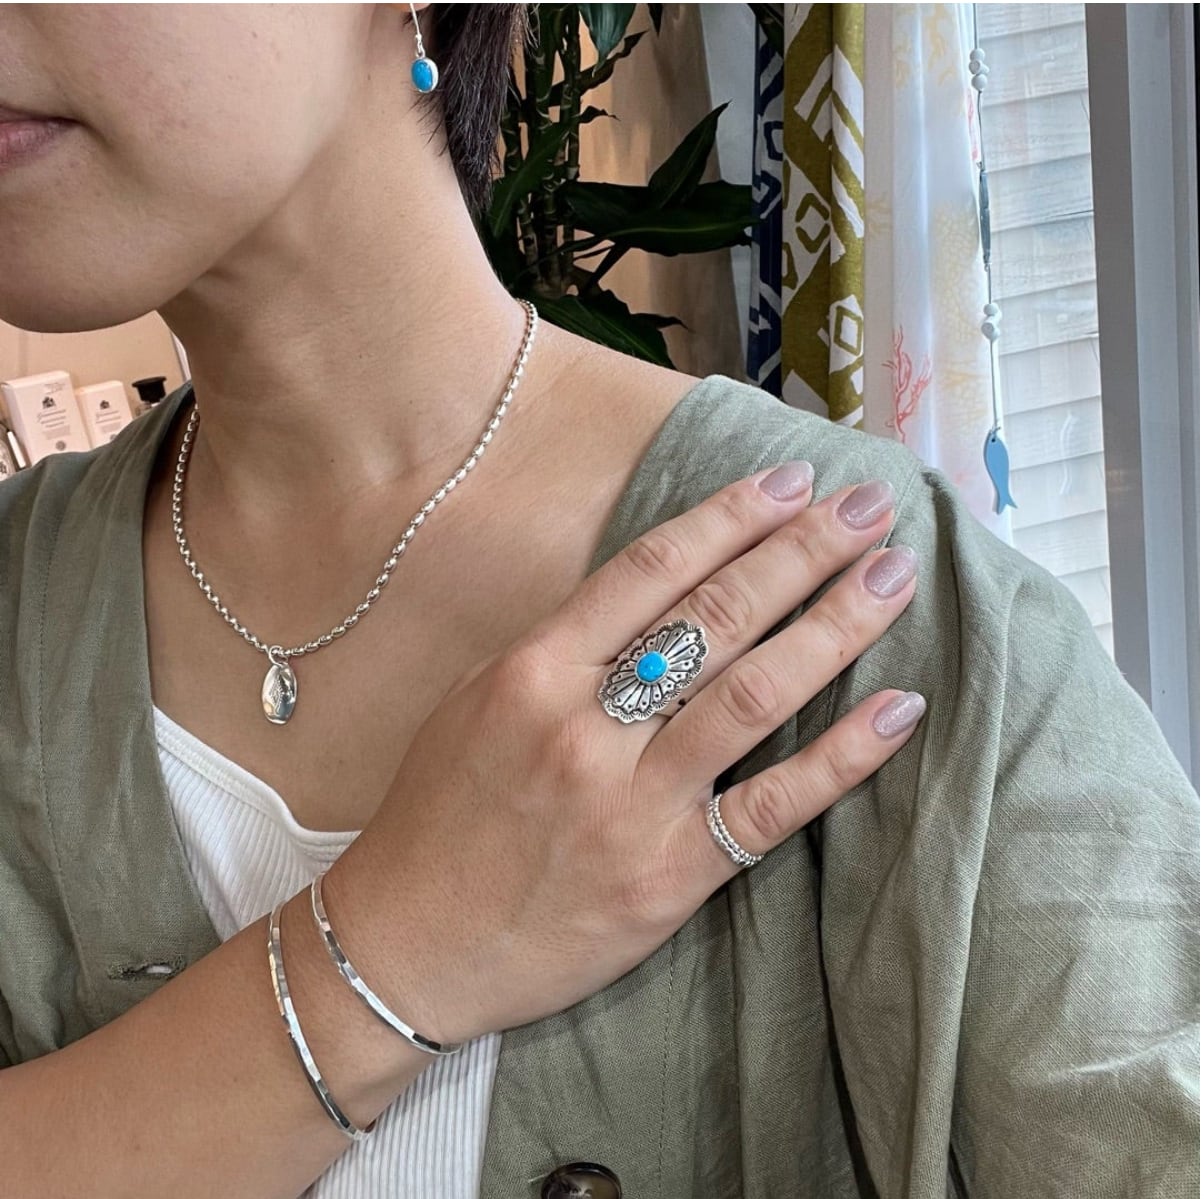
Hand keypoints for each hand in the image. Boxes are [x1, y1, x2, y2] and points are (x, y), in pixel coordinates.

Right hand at [326, 462, 921, 1045]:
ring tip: (894, 576)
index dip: (730, 516)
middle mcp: (586, 726)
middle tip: (869, 505)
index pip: (651, 568)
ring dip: (835, 626)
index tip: (791, 481)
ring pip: (755, 694)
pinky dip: (844, 756)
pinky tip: (900, 708)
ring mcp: (633, 803)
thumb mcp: (477, 702)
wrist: (409, 944)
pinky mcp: (670, 875)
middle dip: (802, 550)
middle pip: (715, 616)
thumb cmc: (438, 815)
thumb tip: (655, 590)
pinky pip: (772, 805)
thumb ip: (562, 647)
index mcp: (534, 671)